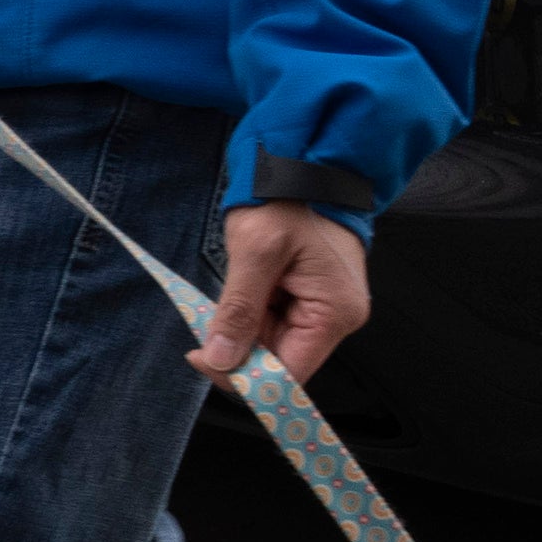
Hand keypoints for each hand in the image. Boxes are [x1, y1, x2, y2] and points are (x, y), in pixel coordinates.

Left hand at [193, 204, 372, 382]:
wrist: (304, 164)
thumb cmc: (289, 198)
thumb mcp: (256, 252)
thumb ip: (238, 311)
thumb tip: (220, 359)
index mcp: (334, 313)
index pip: (291, 374)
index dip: (247, 377)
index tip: (205, 360)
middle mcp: (336, 318)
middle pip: (280, 360)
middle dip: (240, 345)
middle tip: (207, 319)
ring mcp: (325, 308)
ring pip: (273, 341)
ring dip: (243, 325)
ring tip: (233, 286)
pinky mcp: (311, 297)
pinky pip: (275, 320)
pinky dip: (252, 310)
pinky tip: (245, 285)